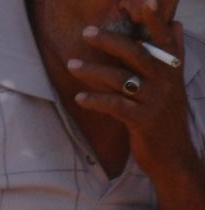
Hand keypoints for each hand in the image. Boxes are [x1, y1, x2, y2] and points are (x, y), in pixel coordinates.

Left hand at [68, 1, 189, 174]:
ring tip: (71, 65)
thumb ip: (174, 54)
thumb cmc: (167, 119)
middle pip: (134, 53)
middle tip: (86, 32)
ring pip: (119, 78)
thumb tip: (176, 24)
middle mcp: (164, 80)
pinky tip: (79, 98)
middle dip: (108, 40)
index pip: (162, 37)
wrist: (173, 157)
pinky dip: (95, 100)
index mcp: (172, 69)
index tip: (139, 1)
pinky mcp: (141, 121)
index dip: (152, 19)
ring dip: (92, 70)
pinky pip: (114, 106)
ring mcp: (153, 100)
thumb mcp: (175, 85)